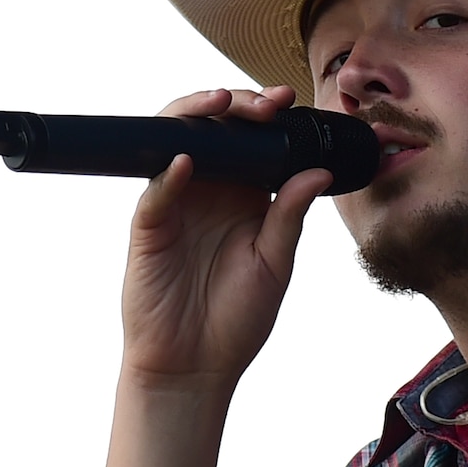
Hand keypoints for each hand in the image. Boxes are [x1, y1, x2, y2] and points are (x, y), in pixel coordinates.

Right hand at [117, 86, 332, 394]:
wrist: (195, 365)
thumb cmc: (235, 318)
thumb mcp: (274, 264)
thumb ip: (289, 216)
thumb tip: (318, 170)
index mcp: (244, 196)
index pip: (252, 139)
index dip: (266, 116)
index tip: (289, 101)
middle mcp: (209, 191)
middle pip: (214, 129)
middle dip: (237, 105)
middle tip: (265, 102)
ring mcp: (175, 203)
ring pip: (176, 141)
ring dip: (196, 117)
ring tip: (220, 104)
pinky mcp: (149, 226)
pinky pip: (155, 191)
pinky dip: (168, 172)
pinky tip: (188, 161)